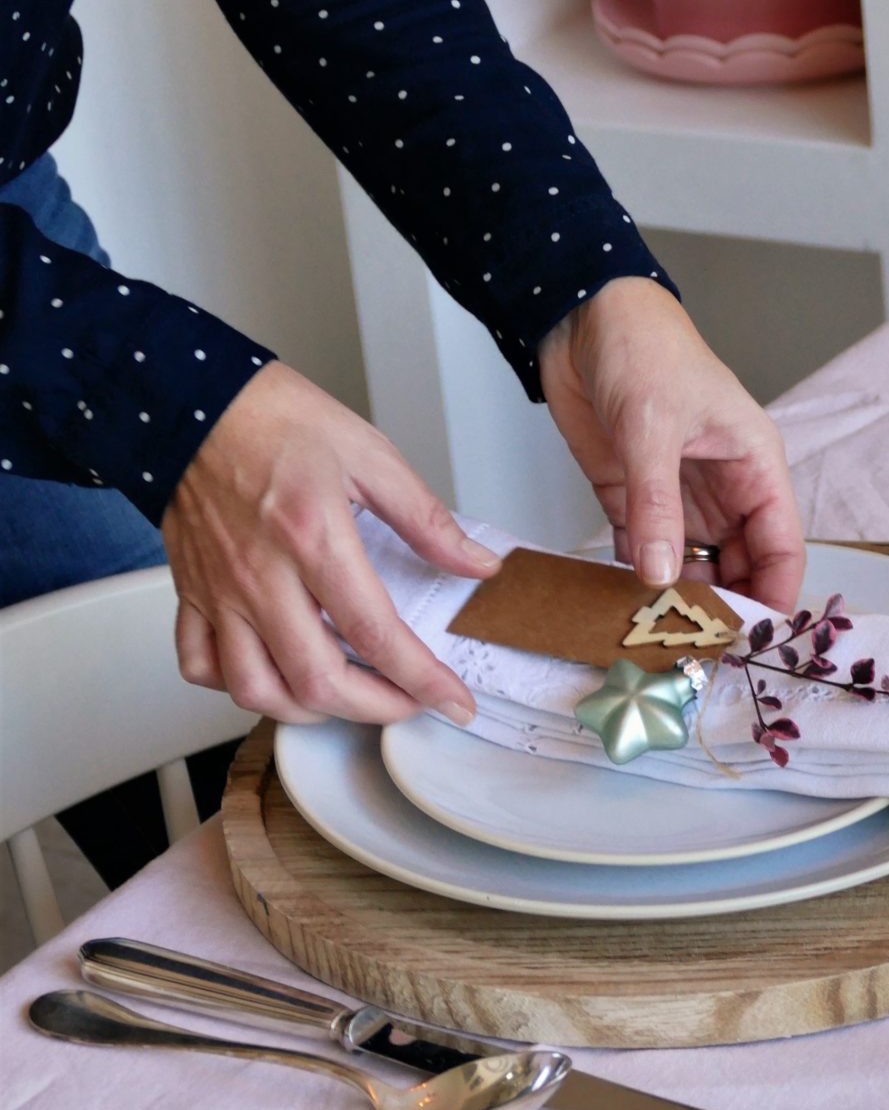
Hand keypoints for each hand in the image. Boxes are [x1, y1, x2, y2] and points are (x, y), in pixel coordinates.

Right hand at [162, 362, 499, 724]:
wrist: (191, 398)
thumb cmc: (275, 418)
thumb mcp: (369, 454)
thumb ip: (426, 519)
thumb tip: (477, 563)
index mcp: (313, 538)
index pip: (376, 634)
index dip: (423, 680)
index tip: (453, 701)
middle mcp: (261, 575)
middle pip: (315, 680)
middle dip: (374, 710)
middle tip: (407, 703)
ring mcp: (221, 590)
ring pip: (254, 688)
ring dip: (306, 710)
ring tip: (344, 697)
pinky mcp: (191, 591)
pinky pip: (199, 663)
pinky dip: (234, 686)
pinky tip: (271, 673)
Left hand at [538, 278, 804, 611]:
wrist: (582, 316)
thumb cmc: (644, 348)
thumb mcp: (652, 428)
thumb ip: (657, 506)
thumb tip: (660, 575)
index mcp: (753, 464)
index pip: (781, 546)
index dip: (772, 594)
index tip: (748, 638)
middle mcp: (723, 487)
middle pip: (739, 566)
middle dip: (721, 605)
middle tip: (693, 646)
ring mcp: (678, 495)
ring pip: (691, 565)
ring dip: (674, 597)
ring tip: (653, 632)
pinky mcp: (633, 496)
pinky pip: (641, 551)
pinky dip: (631, 576)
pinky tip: (617, 599)